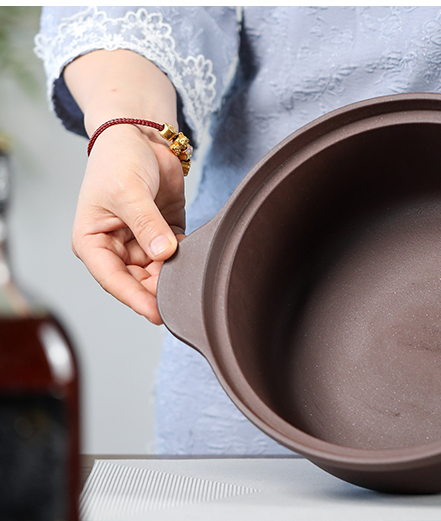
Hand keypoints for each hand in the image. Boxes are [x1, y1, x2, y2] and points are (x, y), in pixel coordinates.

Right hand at [71, 123, 185, 323]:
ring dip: (175, 273)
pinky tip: (196, 256)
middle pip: (139, 281)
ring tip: (190, 272)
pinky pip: (176, 255)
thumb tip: (163, 253)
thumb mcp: (128, 191)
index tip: (156, 313)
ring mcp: (141, 242)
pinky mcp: (164, 233)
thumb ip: (147, 224)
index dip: (135, 298)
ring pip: (159, 272)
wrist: (139, 135)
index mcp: (93, 241)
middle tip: (182, 294)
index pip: (113, 279)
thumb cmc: (118, 159)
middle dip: (159, 288)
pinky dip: (186, 258)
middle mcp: (116, 247)